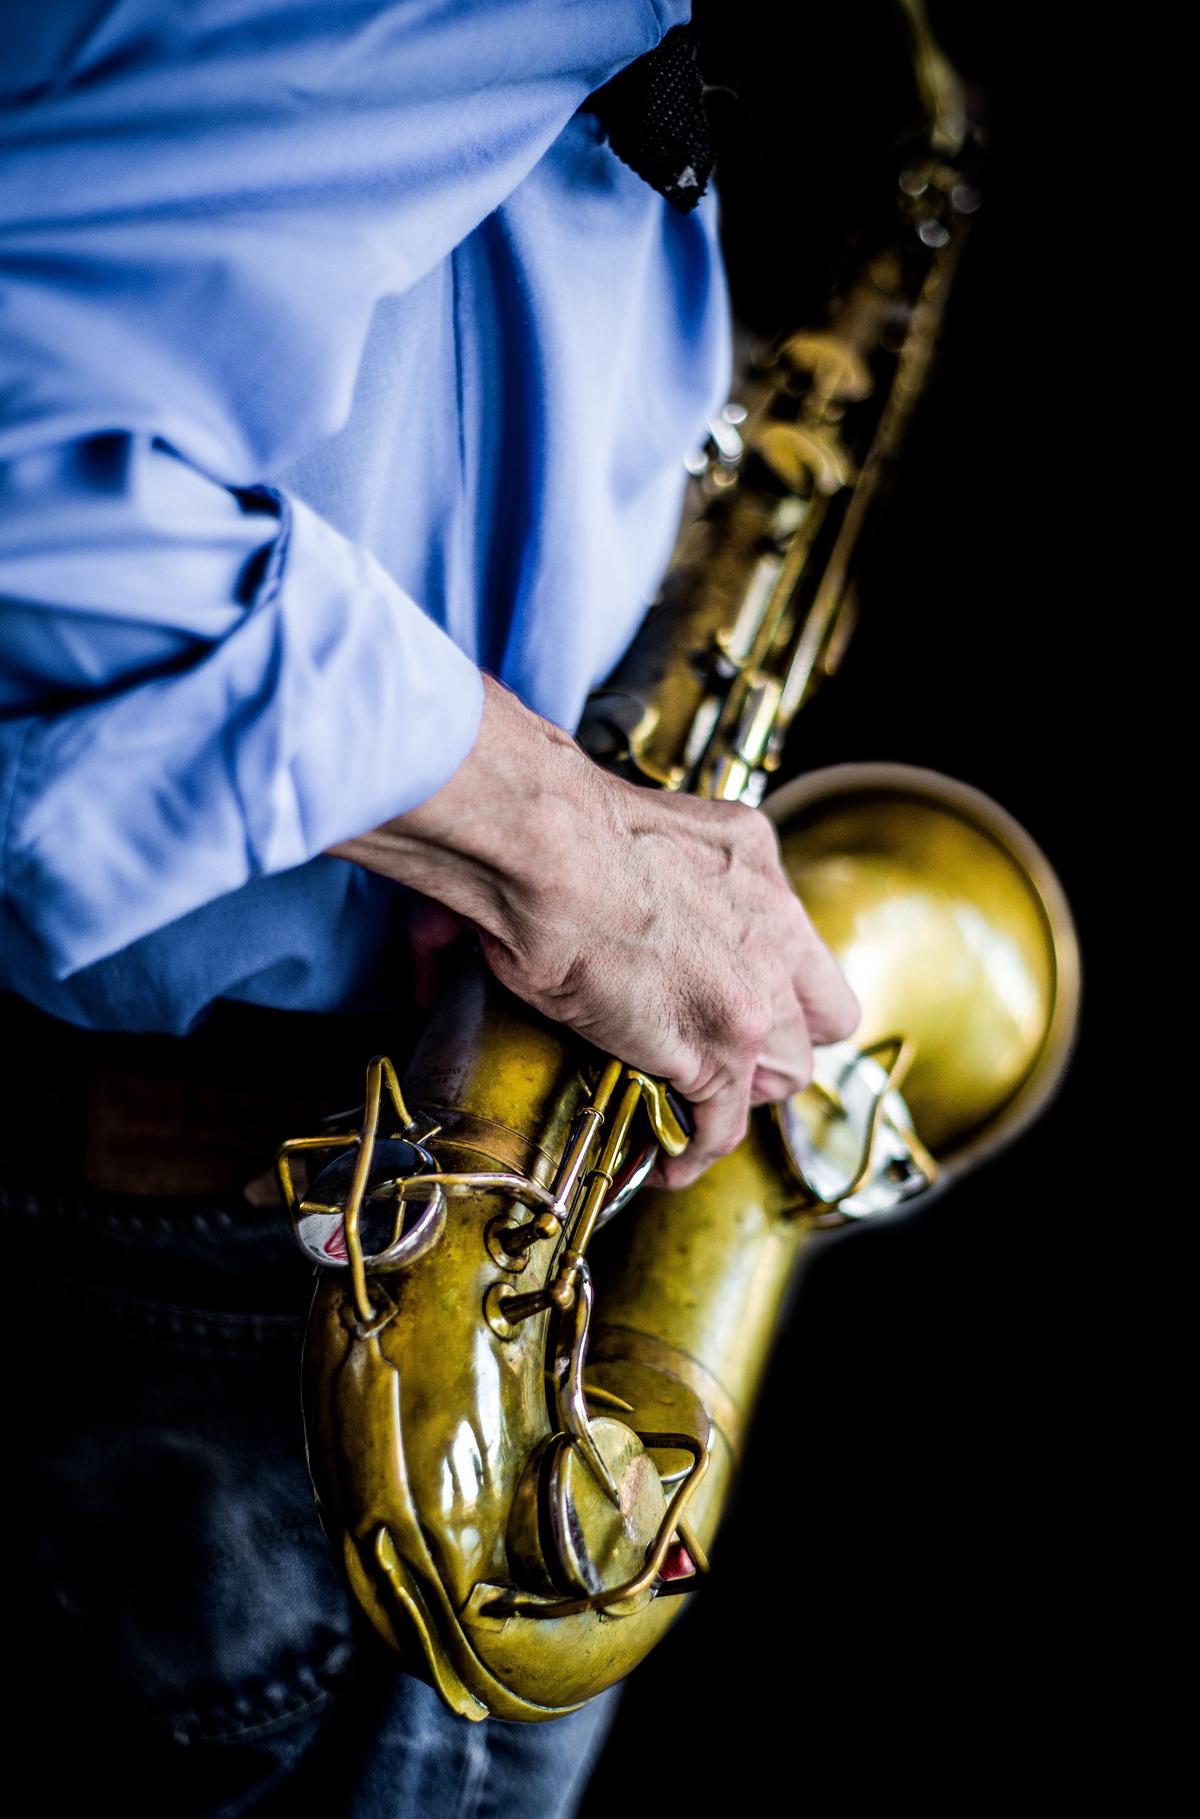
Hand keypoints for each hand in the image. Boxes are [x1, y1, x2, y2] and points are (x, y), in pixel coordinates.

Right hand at [331, 676, 858, 1186]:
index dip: (774, 977)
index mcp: (748, 854)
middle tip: (728, 1053)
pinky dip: (699, 1148)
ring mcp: (756, 987)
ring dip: (743, 1092)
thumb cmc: (545, 827)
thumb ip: (593, 874)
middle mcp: (772, 918)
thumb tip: (465, 922)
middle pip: (815, 1011)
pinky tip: (673, 1159)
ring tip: (699, 1107)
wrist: (543, 847)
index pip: (793, 936)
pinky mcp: (722, 1047)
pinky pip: (726, 1123)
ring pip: (787, 1070)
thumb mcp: (612, 831)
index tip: (741, 992)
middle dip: (777, 1039)